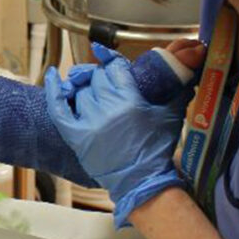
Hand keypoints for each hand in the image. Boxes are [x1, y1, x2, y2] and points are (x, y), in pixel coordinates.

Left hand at [46, 53, 186, 228]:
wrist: (143, 182)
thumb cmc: (157, 151)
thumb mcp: (171, 115)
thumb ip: (176, 89)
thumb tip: (187, 68)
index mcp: (130, 101)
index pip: (115, 68)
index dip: (112, 62)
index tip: (107, 56)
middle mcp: (108, 109)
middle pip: (96, 78)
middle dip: (100, 78)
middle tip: (105, 84)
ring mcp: (90, 123)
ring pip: (79, 91)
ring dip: (83, 87)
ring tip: (87, 88)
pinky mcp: (77, 137)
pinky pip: (58, 107)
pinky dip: (53, 90)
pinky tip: (52, 75)